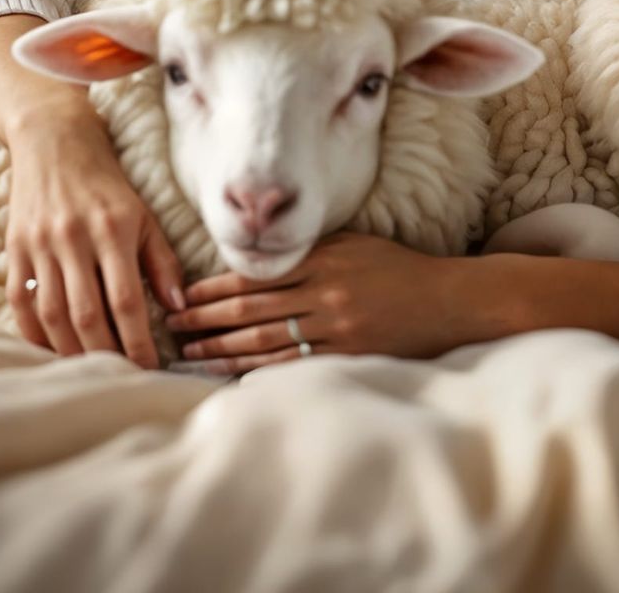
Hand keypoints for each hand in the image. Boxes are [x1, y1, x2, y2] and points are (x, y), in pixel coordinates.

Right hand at [4, 113, 185, 371]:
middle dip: (105, 354)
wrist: (55, 141)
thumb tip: (177, 307)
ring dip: (70, 350)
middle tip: (120, 380)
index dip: (138, 340)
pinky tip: (49, 351)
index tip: (150, 369)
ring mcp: (40, 244)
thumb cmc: (108, 183)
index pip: (127, 299)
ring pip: (52, 313)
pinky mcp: (14, 246)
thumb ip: (161, 261)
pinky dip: (32, 332)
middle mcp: (74, 238)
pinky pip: (19, 300)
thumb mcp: (143, 214)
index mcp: (113, 229)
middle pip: (87, 314)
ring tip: (89, 372)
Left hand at [164, 232, 470, 375]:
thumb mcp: (354, 245)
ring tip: (190, 355)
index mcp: (323, 259)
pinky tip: (230, 374)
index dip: (214, 288)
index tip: (184, 297)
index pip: (255, 274)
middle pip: (251, 307)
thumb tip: (260, 259)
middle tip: (172, 328)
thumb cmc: (398, 269)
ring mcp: (335, 327)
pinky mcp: (346, 355)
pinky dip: (257, 369)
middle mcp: (324, 292)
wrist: (446, 300)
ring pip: (264, 339)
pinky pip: (292, 365)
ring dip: (221, 348)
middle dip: (206, 319)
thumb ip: (310, 251)